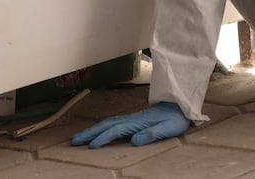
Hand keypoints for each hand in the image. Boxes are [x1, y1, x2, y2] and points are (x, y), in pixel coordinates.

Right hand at [70, 102, 189, 148]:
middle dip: (89, 133)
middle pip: (106, 125)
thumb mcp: (168, 128)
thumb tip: (134, 140)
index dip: (103, 138)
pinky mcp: (133, 120)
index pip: (116, 130)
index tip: (91, 146)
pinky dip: (101, 127)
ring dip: (92, 129)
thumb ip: (152, 133)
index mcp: (138, 122)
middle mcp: (132, 119)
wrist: (181, 106)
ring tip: (78, 137)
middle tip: (73, 141)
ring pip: (108, 123)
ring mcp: (131, 118)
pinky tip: (97, 132)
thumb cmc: (176, 119)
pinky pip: (112, 123)